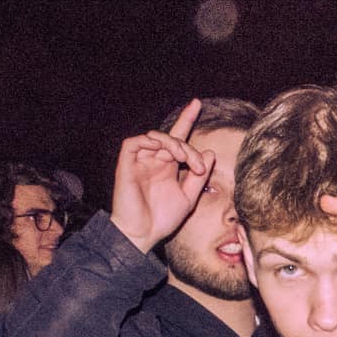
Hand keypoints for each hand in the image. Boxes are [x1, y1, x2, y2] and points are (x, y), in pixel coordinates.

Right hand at [111, 100, 211, 253]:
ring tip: (184, 160)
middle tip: (199, 167)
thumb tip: (210, 153)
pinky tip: (164, 152)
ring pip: (156, 137)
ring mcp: (139, 161)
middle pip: (172, 138)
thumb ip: (199, 176)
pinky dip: (151, 143)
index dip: (186, 119)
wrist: (142, 233)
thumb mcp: (189, 198)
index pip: (177, 138)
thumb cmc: (163, 219)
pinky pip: (136, 142)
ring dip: (174, 144)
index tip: (196, 102)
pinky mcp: (126, 163)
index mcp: (168, 166)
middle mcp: (154, 160)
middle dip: (189, 148)